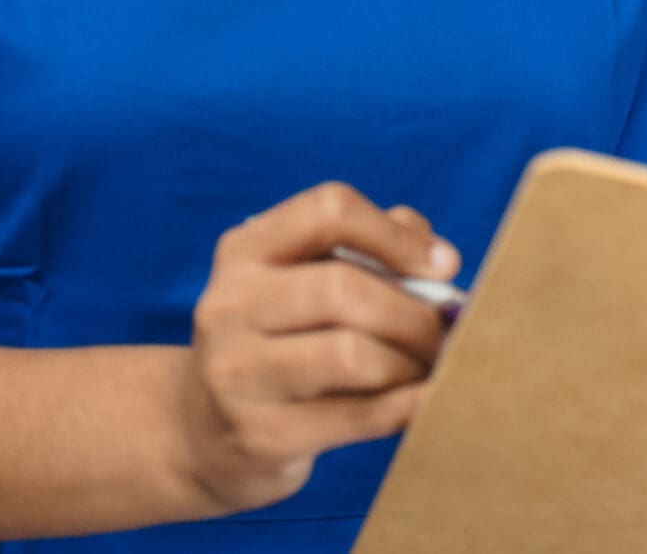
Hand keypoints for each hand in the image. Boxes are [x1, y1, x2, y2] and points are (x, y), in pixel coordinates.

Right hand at [173, 183, 459, 514]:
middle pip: (345, 288)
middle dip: (415, 312)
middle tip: (445, 333)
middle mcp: (230, 305)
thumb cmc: (280, 342)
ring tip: (428, 368)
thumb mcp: (302, 281)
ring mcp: (238, 374)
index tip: (443, 266)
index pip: (329, 210)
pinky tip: (427, 401)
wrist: (201, 434)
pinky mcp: (260, 436)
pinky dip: (409, 406)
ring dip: (411, 362)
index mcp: (245, 251)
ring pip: (352, 354)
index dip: (396, 235)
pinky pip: (359, 416)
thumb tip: (441, 258)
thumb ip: (370, 250)